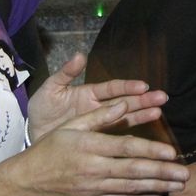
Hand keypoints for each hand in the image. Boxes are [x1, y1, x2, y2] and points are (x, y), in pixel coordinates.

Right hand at [8, 100, 187, 195]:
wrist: (28, 179)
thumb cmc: (51, 147)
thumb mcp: (71, 125)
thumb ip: (99, 117)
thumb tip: (123, 104)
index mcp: (90, 146)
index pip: (126, 148)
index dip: (151, 150)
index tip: (171, 152)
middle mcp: (93, 168)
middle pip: (134, 170)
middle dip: (162, 172)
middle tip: (185, 173)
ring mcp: (93, 188)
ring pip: (130, 189)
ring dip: (157, 188)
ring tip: (178, 186)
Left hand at [26, 53, 166, 141]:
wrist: (33, 136)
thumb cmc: (42, 110)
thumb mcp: (50, 89)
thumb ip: (65, 74)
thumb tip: (79, 55)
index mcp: (89, 93)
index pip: (112, 88)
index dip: (127, 87)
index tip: (143, 85)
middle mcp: (98, 107)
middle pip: (124, 102)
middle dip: (143, 100)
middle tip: (162, 98)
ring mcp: (99, 124)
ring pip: (125, 119)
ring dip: (142, 115)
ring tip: (158, 112)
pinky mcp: (98, 140)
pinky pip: (116, 138)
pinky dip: (130, 137)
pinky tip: (144, 138)